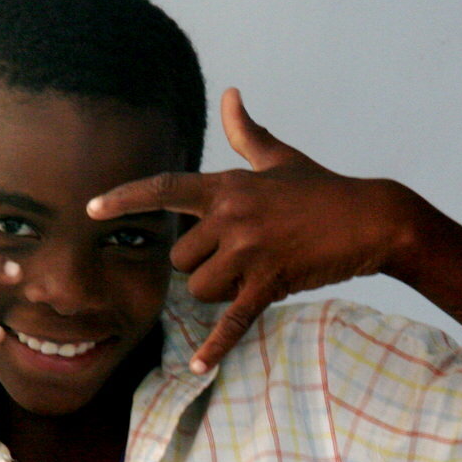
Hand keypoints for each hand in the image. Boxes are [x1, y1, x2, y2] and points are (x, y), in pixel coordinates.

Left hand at [88, 87, 415, 371]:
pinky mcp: (271, 283)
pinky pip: (232, 320)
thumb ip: (247, 133)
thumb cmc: (322, 188)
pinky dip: (216, 346)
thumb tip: (231, 95)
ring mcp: (250, 251)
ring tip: (249, 279)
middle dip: (199, 267)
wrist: (370, 218)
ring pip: (200, 288)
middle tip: (235, 261)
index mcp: (227, 185)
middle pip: (180, 258)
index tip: (91, 208)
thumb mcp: (280, 158)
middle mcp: (231, 215)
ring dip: (217, 293)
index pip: (164, 189)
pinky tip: (199, 367)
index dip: (125, 199)